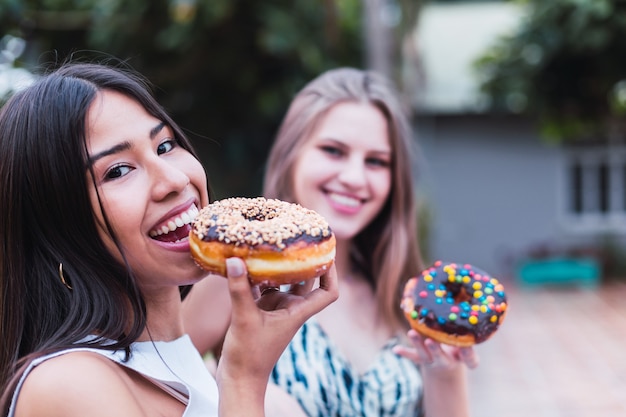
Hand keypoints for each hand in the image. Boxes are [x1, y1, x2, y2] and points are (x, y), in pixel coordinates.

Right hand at [216, 258, 337, 412]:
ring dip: (280, 266)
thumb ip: (240, 290)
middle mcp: (291, 309)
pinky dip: (259, 276)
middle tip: (300, 237)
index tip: (327, 252)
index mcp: (298, 312)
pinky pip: (264, 288)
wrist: (239, 379)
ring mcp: (276, 310)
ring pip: (284, 282)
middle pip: (307, 281)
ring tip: (275, 243)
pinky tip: (247, 262)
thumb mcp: (244, 319)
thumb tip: (235, 260)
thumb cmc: (249, 356)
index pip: (328, 292)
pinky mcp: (260, 312)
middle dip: (305, 261)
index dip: (332, 273)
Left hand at [392, 329, 478, 370]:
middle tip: (430, 340)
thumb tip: (471, 336)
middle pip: (439, 357)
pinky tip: (395, 349)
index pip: (467, 360)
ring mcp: (430, 360)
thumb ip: (469, 349)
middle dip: (435, 349)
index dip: (467, 354)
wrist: (444, 368)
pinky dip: (404, 352)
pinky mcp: (420, 357)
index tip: (465, 346)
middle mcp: (443, 362)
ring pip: (423, 353)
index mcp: (459, 360)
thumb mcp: (465, 353)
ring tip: (411, 333)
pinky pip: (412, 356)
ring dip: (417, 343)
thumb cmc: (458, 354)